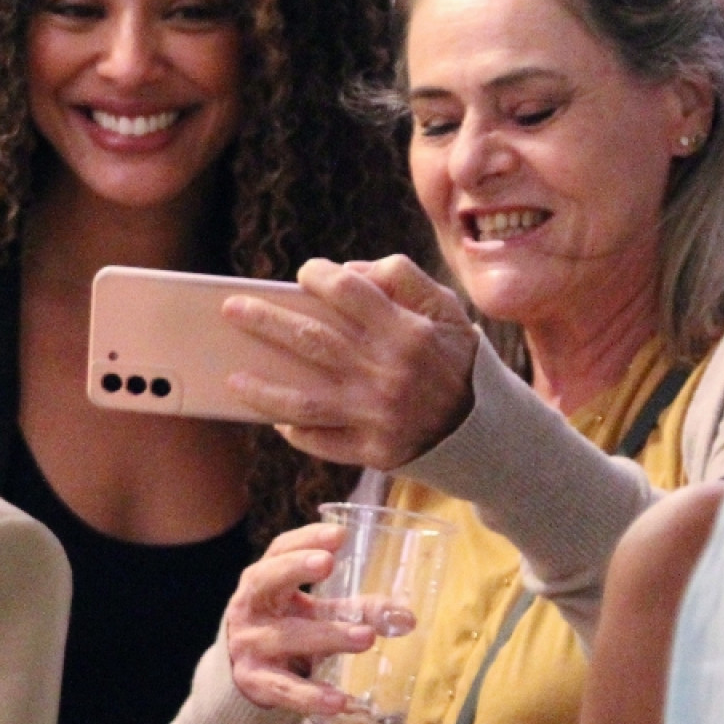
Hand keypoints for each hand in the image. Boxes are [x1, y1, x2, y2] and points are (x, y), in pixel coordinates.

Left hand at [221, 255, 479, 471]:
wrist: (492, 436)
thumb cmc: (462, 364)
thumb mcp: (448, 312)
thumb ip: (404, 279)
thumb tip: (350, 271)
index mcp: (408, 333)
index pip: (349, 292)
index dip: (320, 276)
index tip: (304, 275)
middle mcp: (388, 373)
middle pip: (312, 341)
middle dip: (265, 321)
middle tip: (231, 308)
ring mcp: (377, 416)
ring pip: (304, 400)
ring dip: (263, 388)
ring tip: (232, 378)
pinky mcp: (373, 452)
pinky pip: (321, 442)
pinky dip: (294, 430)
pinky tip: (274, 417)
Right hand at [224, 524, 373, 717]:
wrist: (242, 672)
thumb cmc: (285, 628)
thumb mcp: (313, 612)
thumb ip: (354, 609)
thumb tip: (406, 618)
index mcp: (264, 580)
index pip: (279, 550)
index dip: (306, 539)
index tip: (339, 534)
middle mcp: (251, 606)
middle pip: (266, 580)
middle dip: (295, 568)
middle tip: (328, 563)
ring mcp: (249, 644)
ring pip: (286, 636)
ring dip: (327, 635)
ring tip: (367, 637)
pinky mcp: (254, 682)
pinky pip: (284, 688)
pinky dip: (312, 695)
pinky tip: (340, 701)